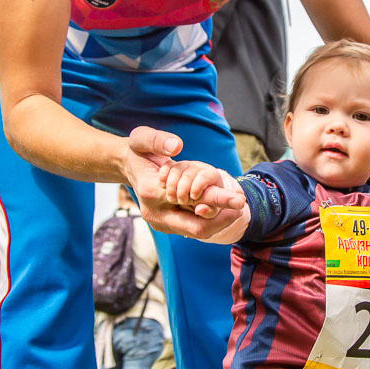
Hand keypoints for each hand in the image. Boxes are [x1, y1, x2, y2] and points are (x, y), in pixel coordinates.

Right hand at [125, 126, 245, 238]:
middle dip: (222, 218)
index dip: (217, 201)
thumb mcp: (141, 138)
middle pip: (197, 227)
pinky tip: (219, 206)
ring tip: (233, 203)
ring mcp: (162, 223)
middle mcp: (156, 215)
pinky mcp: (167, 224)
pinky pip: (192, 226)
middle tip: (241, 203)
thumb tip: (176, 146)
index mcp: (152, 194)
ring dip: (216, 219)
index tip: (239, 200)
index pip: (191, 201)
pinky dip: (207, 217)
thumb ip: (157, 140)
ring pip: (197, 230)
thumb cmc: (137, 151)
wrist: (127, 166)